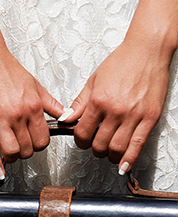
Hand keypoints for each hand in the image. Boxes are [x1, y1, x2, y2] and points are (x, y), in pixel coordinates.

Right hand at [0, 44, 64, 178]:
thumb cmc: (6, 68)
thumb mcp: (34, 84)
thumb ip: (49, 103)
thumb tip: (64, 115)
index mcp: (33, 105)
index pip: (43, 139)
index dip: (39, 145)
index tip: (34, 144)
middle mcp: (19, 113)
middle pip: (29, 148)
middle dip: (26, 152)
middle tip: (21, 149)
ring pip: (12, 151)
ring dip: (12, 158)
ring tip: (10, 155)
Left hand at [66, 40, 169, 173]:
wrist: (147, 51)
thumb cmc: (121, 62)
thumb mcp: (93, 80)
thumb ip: (79, 103)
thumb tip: (66, 119)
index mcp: (99, 100)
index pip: (82, 132)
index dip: (79, 140)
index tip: (81, 140)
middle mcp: (115, 110)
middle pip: (98, 143)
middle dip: (93, 149)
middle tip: (94, 147)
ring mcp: (133, 115)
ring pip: (117, 148)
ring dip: (109, 156)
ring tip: (108, 154)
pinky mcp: (150, 118)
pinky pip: (138, 145)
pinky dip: (129, 159)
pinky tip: (124, 165)